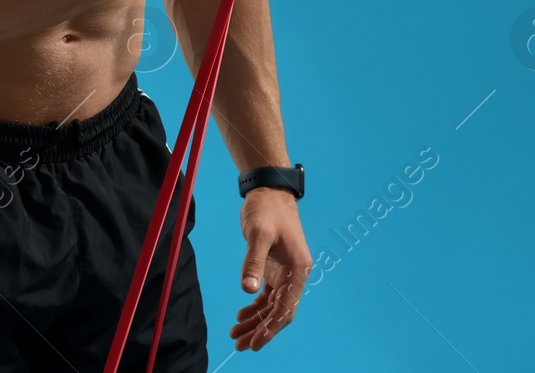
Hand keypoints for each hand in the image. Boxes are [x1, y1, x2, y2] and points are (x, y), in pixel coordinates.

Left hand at [231, 187, 311, 350]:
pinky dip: (255, 307)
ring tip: (236, 335)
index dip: (271, 327)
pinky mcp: (275, 267)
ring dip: (256, 321)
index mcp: (298, 268)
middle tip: (240, 345)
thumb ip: (253, 262)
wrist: (270, 190)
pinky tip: (241, 316)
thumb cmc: (267, 209)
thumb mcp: (258, 234)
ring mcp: (285, 271)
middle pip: (279, 311)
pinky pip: (267, 295)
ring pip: (272, 305)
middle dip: (261, 330)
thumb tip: (247, 290)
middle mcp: (294, 273)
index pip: (286, 307)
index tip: (256, 343)